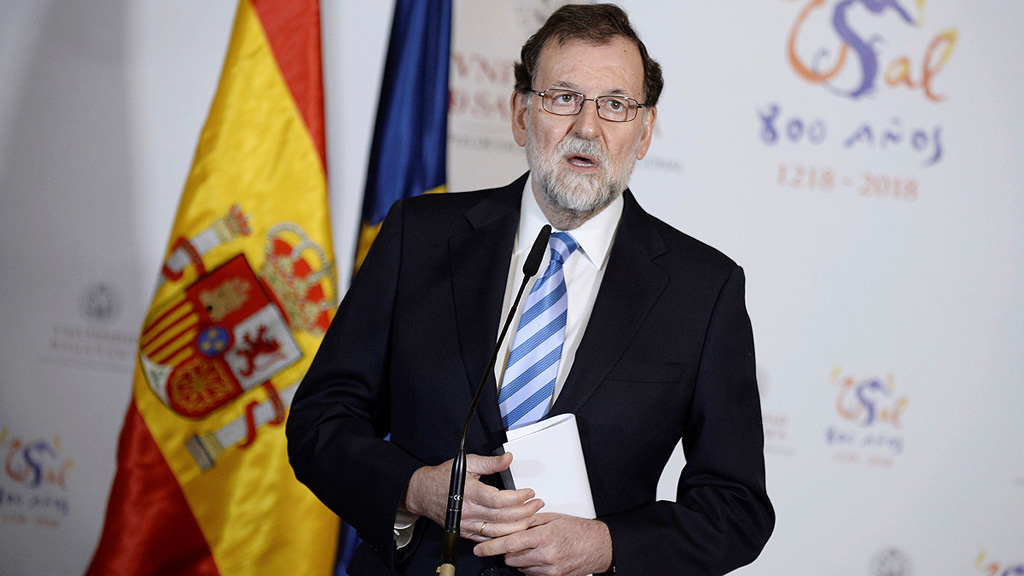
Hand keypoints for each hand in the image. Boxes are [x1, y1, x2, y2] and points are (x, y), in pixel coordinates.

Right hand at [402, 452, 544, 542]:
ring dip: (518, 526)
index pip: (499, 500)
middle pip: (502, 517)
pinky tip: (515, 529)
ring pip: (498, 531)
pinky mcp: (466, 532)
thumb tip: (508, 458)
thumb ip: (490, 462)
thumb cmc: (444, 477)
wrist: (423, 493)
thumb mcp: (467, 463)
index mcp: (469, 492)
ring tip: (531, 516)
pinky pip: (488, 538)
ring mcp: (467, 524)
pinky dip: (504, 536)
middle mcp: (468, 511)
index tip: (529, 492)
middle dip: (524, 512)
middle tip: (537, 504)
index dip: (518, 498)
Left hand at [472, 513, 612, 575]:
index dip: (491, 547)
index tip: (480, 549)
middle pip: (511, 558)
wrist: (597, 547)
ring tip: (533, 547)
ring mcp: (549, 570)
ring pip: (520, 567)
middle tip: (517, 540)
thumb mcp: (551, 519)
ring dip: (520, 558)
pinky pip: (531, 574)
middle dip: (509, 550)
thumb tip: (509, 522)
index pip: (510, 543)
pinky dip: (530, 565)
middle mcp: (545, 556)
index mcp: (544, 537)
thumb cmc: (577, 531)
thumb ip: (528, 521)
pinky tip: (539, 556)